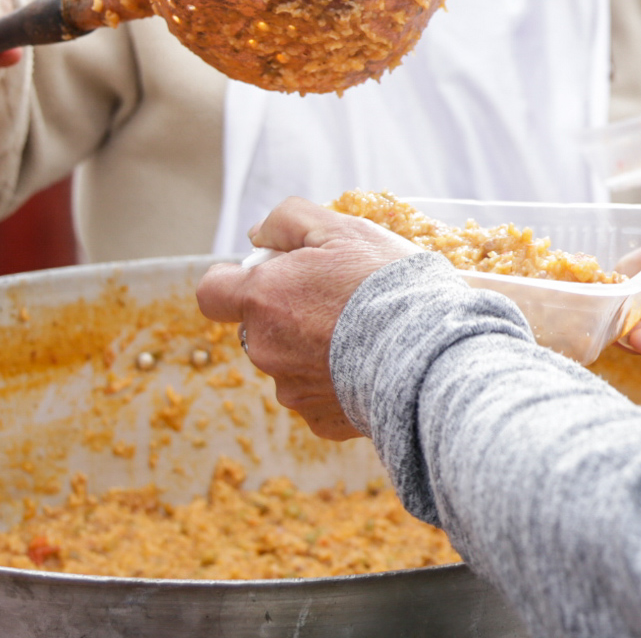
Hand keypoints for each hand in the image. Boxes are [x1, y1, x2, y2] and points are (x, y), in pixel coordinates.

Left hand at [196, 198, 419, 438]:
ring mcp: (292, 390)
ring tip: (364, 333)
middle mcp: (266, 350)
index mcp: (262, 300)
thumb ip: (287, 220)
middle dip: (287, 311)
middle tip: (336, 297)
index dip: (233, 280)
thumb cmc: (384, 284)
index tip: (268, 274)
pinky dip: (338, 380)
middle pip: (259, 327)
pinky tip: (371, 364)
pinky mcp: (321, 420)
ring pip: (290, 362)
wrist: (429, 353)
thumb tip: (258, 235)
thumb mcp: (340, 227)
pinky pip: (319, 395)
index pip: (212, 292)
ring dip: (313, 347)